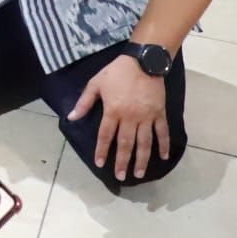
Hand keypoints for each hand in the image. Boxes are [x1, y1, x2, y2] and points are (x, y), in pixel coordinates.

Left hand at [69, 53, 170, 180]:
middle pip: (125, 144)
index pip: (106, 136)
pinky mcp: (160, 113)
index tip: (100, 164)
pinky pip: (163, 132)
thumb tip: (71, 117)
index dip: (102, 150)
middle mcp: (130, 117)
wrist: (144, 60)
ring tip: (138, 174)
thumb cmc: (117, 71)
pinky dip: (164, 145)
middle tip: (121, 176)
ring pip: (144, 143)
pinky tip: (164, 157)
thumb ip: (84, 102)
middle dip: (122, 161)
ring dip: (142, 160)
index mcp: (113, 111)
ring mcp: (147, 116)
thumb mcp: (96, 83)